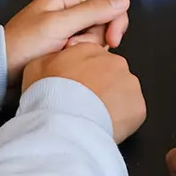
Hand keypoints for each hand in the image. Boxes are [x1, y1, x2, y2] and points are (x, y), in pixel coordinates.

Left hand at [3, 0, 129, 84]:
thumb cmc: (20, 47)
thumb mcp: (58, 25)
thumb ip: (91, 11)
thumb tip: (123, 0)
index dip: (116, 18)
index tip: (113, 40)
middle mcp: (67, 12)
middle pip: (103, 21)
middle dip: (96, 38)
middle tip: (74, 47)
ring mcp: (65, 31)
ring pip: (95, 38)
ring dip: (85, 49)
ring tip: (63, 55)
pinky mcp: (62, 49)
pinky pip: (84, 51)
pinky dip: (79, 58)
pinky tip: (64, 63)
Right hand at [22, 43, 145, 142]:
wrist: (64, 121)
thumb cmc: (49, 94)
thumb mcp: (36, 65)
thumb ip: (52, 57)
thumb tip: (58, 58)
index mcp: (90, 50)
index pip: (91, 58)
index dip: (82, 75)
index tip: (74, 88)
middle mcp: (114, 62)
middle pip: (110, 73)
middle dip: (100, 87)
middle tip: (83, 104)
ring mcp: (129, 84)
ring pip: (122, 92)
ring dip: (111, 102)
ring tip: (93, 117)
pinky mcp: (138, 107)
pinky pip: (131, 112)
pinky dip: (121, 119)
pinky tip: (104, 125)